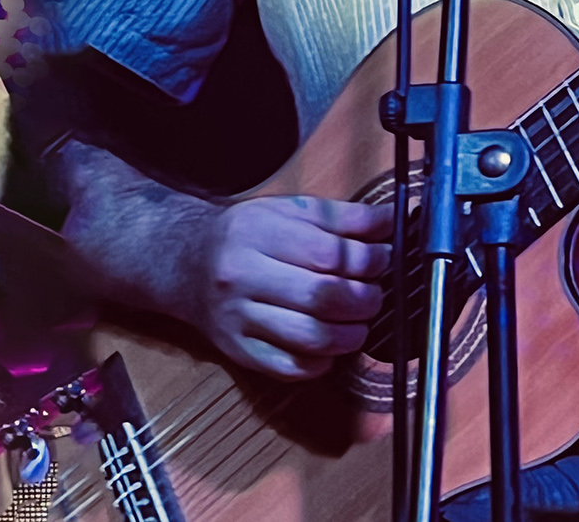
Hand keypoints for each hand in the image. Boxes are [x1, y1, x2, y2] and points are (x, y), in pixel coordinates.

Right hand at [184, 195, 391, 380]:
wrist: (188, 264)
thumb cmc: (246, 236)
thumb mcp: (289, 211)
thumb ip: (342, 217)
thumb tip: (390, 222)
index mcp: (256, 233)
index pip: (328, 254)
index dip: (368, 261)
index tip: (384, 259)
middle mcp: (242, 277)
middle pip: (322, 298)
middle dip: (364, 299)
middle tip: (375, 294)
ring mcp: (238, 319)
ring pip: (310, 338)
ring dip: (350, 335)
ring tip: (360, 322)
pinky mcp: (239, 352)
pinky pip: (291, 367)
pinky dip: (322, 361)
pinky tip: (331, 345)